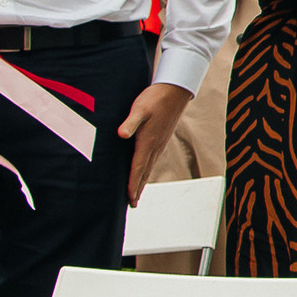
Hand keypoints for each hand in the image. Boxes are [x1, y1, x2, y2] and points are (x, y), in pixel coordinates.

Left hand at [116, 83, 192, 205]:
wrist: (175, 91)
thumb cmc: (155, 99)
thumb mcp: (139, 109)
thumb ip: (130, 122)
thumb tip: (121, 134)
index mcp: (148, 142)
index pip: (138, 168)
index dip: (133, 185)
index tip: (130, 199)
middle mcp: (155, 146)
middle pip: (144, 172)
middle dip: (138, 189)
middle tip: (132, 205)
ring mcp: (159, 143)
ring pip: (149, 167)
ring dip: (142, 181)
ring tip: (137, 193)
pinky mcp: (161, 138)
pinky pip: (152, 160)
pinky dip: (146, 170)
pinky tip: (144, 171)